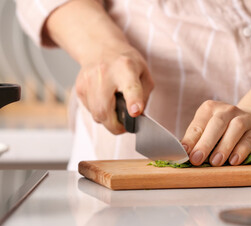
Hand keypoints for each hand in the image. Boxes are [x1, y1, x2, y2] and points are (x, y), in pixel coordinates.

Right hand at [45, 0, 153, 134]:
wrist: (101, 48)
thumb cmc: (126, 63)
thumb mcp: (144, 74)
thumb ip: (143, 96)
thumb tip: (137, 116)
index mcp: (126, 68)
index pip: (130, 87)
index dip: (133, 101)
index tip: (135, 112)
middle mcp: (104, 73)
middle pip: (104, 109)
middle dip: (115, 126)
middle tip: (124, 127)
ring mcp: (88, 81)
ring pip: (96, 114)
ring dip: (108, 120)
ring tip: (116, 110)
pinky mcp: (79, 88)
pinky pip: (90, 111)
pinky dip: (100, 112)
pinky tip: (105, 101)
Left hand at [181, 100, 250, 165]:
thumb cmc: (224, 129)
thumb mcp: (209, 130)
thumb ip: (197, 140)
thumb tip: (183, 156)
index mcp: (210, 109)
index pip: (198, 124)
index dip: (190, 139)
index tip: (184, 152)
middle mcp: (227, 110)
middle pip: (217, 123)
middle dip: (205, 142)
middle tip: (197, 159)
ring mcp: (244, 118)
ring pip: (235, 128)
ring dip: (224, 146)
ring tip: (215, 162)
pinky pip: (249, 139)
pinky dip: (241, 150)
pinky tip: (234, 161)